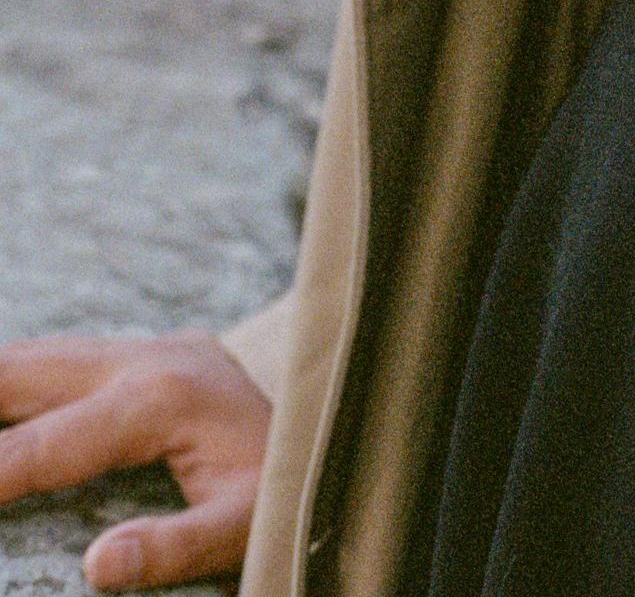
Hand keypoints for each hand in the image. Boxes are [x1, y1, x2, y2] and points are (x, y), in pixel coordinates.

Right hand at [0, 331, 268, 587]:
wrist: (326, 428)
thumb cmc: (281, 486)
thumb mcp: (243, 526)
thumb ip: (175, 547)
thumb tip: (98, 563)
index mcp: (160, 400)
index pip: (46, 444)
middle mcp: (145, 359)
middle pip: (25, 370)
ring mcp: (145, 348)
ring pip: (38, 357)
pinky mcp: (145, 353)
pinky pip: (61, 364)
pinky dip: (19, 389)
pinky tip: (8, 417)